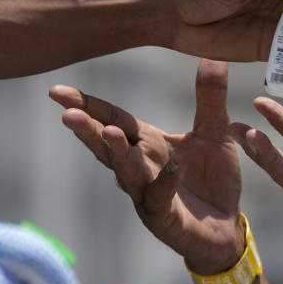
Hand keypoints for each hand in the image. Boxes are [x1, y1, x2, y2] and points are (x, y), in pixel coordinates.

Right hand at [49, 59, 244, 274]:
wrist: (226, 228)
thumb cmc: (213, 179)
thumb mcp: (216, 132)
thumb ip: (210, 97)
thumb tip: (214, 56)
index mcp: (146, 142)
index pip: (112, 118)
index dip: (87, 104)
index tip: (57, 91)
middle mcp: (139, 167)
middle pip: (108, 144)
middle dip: (88, 128)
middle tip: (67, 112)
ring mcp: (146, 194)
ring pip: (126, 172)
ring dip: (117, 153)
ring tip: (108, 133)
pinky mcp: (164, 218)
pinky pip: (161, 198)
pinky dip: (167, 182)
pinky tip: (175, 167)